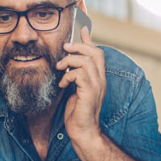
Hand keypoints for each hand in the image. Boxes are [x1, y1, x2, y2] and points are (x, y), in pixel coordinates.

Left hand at [56, 26, 105, 142]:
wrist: (82, 132)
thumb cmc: (77, 113)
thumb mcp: (74, 89)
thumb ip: (74, 75)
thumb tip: (68, 63)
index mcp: (98, 78)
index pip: (97, 52)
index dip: (89, 39)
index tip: (81, 28)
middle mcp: (100, 80)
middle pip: (94, 52)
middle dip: (78, 46)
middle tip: (64, 48)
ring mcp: (97, 86)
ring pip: (86, 61)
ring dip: (69, 61)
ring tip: (60, 69)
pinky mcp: (90, 93)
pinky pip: (80, 75)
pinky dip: (68, 76)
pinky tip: (62, 84)